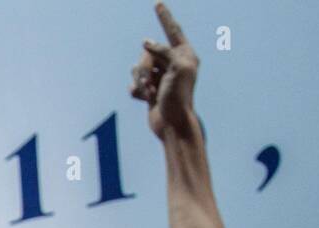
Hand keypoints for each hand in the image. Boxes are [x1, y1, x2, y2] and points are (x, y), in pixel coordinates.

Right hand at [129, 3, 198, 140]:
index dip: (164, 18)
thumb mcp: (177, 68)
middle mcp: (172, 63)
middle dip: (144, 67)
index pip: (173, 31)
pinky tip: (143, 98)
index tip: (157, 4)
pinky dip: (136, 90)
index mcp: (184, 55)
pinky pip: (134, 81)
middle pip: (148, 53)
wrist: (171, 125)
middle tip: (151, 83)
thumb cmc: (179, 97)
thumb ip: (163, 51)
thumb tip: (147, 43)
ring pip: (138, 67)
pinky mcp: (149, 89)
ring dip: (140, 80)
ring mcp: (160, 76)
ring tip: (148, 93)